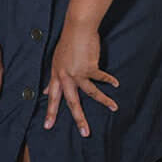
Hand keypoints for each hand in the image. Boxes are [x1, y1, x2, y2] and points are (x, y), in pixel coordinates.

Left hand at [40, 21, 118, 136]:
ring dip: (104, 101)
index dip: (50, 112)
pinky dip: (110, 80)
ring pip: (91, 93)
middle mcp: (65, 76)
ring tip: (114, 107)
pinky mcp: (90, 67)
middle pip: (71, 101)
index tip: (48, 126)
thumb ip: (54, 78)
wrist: (77, 28)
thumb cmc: (67, 43)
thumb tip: (45, 91)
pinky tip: (115, 83)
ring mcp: (77, 72)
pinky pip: (102, 78)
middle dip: (78, 118)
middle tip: (85, 133)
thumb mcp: (56, 61)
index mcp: (56, 74)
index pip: (52, 97)